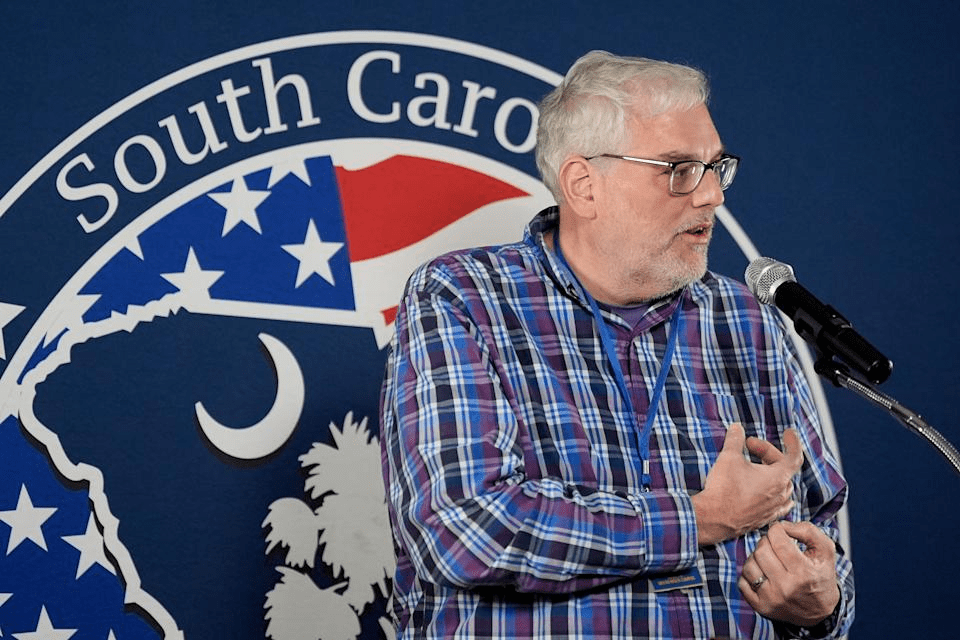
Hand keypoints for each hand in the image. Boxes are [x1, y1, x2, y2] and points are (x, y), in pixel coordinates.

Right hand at [692, 423, 802, 545]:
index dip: (793, 442)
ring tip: (754, 466)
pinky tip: (760, 490)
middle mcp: (780, 494)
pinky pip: (776, 503)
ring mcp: (773, 509)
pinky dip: (771, 492)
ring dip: (770, 472)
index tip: (788, 432)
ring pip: (781, 486)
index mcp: (778, 478)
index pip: (795, 456)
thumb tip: (737, 428)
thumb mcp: (728, 457)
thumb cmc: (724, 488)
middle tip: (748, 445)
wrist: (713, 519)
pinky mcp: (763, 519)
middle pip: (784, 468)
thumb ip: (735, 439)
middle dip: (768, 453)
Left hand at [739, 520, 840, 626]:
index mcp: (804, 573)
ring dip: (757, 558)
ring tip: (770, 561)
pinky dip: (750, 575)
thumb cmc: (820, 575)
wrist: (819, 611)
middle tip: (775, 546)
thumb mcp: (825, 550)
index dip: (777, 530)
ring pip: (749, 565)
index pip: (777, 540)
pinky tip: (763, 574)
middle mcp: (786, 588)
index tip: (781, 533)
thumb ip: (807, 530)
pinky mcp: (760, 607)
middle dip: (766, 542)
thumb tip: (781, 525)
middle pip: (761, 550)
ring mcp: (771, 599)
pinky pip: (742, 581)